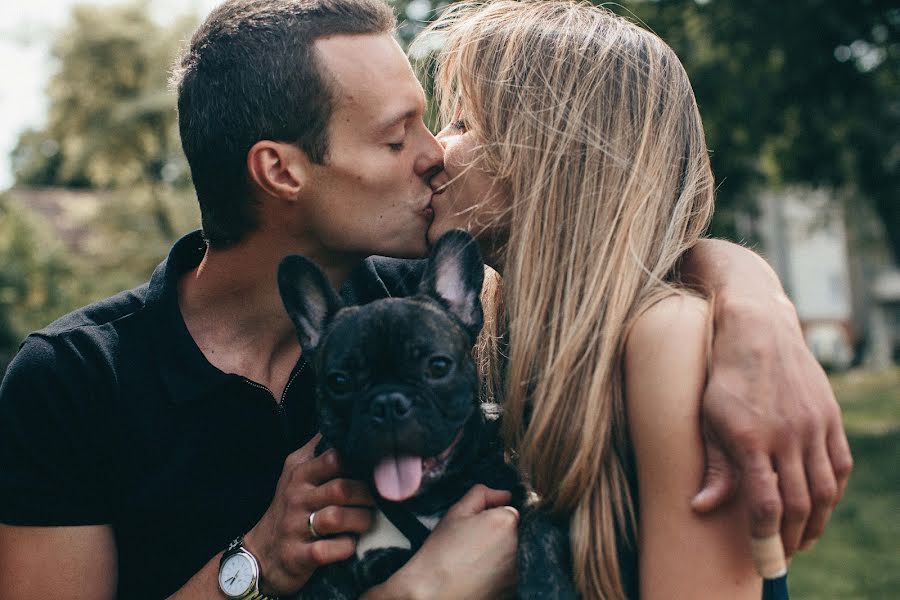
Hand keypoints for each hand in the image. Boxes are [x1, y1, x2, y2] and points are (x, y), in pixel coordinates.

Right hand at [243, 435, 374, 594]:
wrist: (260, 555)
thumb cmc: (290, 509)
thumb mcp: (297, 473)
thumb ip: (320, 451)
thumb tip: (346, 423)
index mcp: (299, 472)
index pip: (334, 456)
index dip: (360, 463)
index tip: (375, 470)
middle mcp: (295, 496)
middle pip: (341, 488)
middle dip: (366, 496)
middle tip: (377, 501)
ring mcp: (295, 527)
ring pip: (336, 518)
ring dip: (361, 520)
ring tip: (367, 522)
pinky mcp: (298, 556)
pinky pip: (329, 550)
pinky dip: (346, 548)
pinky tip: (351, 544)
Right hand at [366, 485, 518, 599]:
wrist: (434, 594)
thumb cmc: (441, 553)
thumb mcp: (457, 513)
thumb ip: (482, 495)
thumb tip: (504, 494)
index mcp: (505, 523)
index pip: (508, 512)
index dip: (489, 518)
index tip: (472, 528)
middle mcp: (517, 547)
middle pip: (511, 534)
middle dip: (495, 536)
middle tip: (469, 545)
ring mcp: (516, 571)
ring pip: (509, 555)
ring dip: (497, 556)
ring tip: (470, 563)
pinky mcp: (512, 590)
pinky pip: (506, 574)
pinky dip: (495, 574)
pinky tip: (475, 577)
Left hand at [692, 293, 852, 555]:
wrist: (757, 329)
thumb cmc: (723, 376)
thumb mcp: (708, 418)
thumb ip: (714, 466)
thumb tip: (702, 508)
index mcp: (750, 438)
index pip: (765, 504)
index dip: (765, 537)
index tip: (762, 556)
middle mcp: (787, 435)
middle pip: (800, 504)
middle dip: (791, 537)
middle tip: (782, 555)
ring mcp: (813, 426)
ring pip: (825, 490)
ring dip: (815, 521)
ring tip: (801, 538)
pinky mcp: (830, 417)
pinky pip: (840, 465)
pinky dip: (833, 492)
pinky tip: (820, 504)